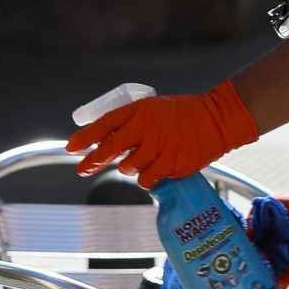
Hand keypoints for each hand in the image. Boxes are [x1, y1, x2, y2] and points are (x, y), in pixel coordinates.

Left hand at [65, 81, 257, 188]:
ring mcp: (159, 148)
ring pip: (127, 168)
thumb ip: (132, 123)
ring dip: (128, 168)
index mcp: (140, 111)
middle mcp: (146, 129)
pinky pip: (147, 179)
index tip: (71, 148)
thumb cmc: (183, 114)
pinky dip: (146, 178)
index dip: (85, 138)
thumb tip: (106, 141)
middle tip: (82, 169)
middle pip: (109, 150)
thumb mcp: (154, 109)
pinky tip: (153, 171)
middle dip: (92, 161)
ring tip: (140, 161)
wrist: (217, 120)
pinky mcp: (171, 164)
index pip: (104, 124)